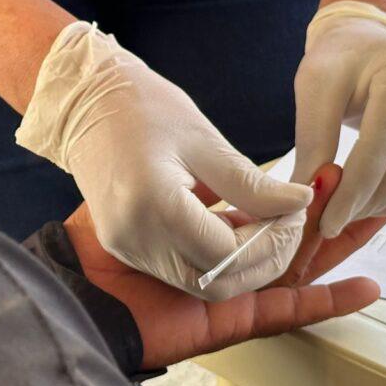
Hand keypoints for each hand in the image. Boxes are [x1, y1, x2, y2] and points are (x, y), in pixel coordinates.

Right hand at [18, 22, 312, 300]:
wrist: (84, 103)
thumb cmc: (143, 108)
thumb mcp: (205, 141)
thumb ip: (254, 184)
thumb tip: (300, 204)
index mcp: (153, 205)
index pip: (228, 252)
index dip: (271, 240)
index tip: (295, 212)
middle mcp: (135, 238)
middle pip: (215, 282)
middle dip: (262, 260)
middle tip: (288, 224)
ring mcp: (126, 247)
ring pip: (201, 282)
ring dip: (241, 260)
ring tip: (263, 220)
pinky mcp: (126, 246)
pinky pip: (181, 268)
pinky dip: (215, 254)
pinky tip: (232, 221)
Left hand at [63, 165, 383, 369]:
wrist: (71, 282)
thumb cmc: (106, 222)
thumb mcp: (170, 186)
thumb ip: (222, 187)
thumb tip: (275, 183)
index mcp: (204, 228)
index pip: (264, 213)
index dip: (298, 196)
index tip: (326, 171)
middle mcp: (221, 260)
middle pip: (289, 240)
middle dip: (330, 217)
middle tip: (370, 191)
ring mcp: (227, 292)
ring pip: (295, 269)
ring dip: (334, 246)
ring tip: (375, 217)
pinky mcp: (228, 321)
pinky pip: (281, 310)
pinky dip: (323, 302)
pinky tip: (364, 288)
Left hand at [293, 2, 385, 238]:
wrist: (375, 40)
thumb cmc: (341, 61)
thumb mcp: (317, 88)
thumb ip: (314, 140)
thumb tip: (309, 196)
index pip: (380, 147)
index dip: (353, 191)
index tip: (326, 223)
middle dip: (367, 202)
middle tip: (332, 222)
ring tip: (351, 212)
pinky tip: (376, 201)